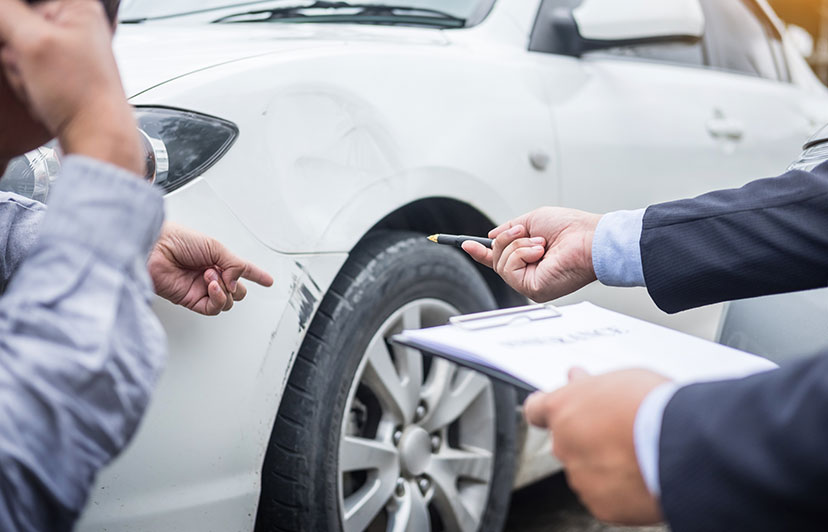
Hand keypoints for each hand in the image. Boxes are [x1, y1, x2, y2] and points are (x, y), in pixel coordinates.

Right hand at [0, 0, 143, 173]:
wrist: (96, 137)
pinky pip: (27, 69)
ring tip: (41, 84)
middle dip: (15, 49)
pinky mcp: (61, 73)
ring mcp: (68, 51)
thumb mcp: (32, 42)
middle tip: (33, 67)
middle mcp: (76, 26)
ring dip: (19, 69)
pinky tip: (43, 94)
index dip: (12, 21)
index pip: (23, 2)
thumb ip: (4, 11)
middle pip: (17, 23)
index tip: (17, 40)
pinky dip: (27, 82)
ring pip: (17, 48)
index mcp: (79, 6)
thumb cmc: (82, 96)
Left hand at [148, 223, 274, 315]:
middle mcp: (211, 275)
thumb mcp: (214, 246)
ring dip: (224, 289)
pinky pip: (213, 308)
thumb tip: (239, 282)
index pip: (242, 270)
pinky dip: (217, 298)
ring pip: (228, 301)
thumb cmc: (177, 239)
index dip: (257, 275)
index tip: (268, 281)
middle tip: (225, 274)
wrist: (154, 249)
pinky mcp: (191, 300)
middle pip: (237, 291)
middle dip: (237, 284)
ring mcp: (201, 288)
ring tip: (210, 276)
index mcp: (217, 259)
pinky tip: (210, 287)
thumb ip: (234, 264)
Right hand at [462, 207, 601, 301]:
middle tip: (525, 232)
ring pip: (501, 263)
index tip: (467, 244)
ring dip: (518, 245)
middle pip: (496, 259)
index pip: (501, 259)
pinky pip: (509, 269)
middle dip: (507, 240)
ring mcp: (530, 283)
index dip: (482, 252)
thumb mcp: (533, 220)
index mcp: (531, 259)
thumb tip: (491, 237)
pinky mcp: (532, 289)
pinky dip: (521, 254)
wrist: (589, 238)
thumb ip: (510, 229)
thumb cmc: (571, 228)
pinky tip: (540, 252)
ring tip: (540, 244)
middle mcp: (530, 273)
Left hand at [524, 368, 669, 524]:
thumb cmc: (652, 407)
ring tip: (638, 454)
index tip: (557, 412)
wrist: (679, 446)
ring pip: (586, 470)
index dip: (548, 411)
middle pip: (567, 441)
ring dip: (603, 464)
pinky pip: (604, 495)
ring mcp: (579, 476)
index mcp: (562, 409)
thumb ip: (591, 385)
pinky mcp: (599, 505)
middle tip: (616, 431)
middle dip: (586, 437)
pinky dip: (618, 489)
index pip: (536, 410)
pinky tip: (640, 476)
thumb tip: (580, 380)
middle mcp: (563, 444)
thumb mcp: (618, 379)